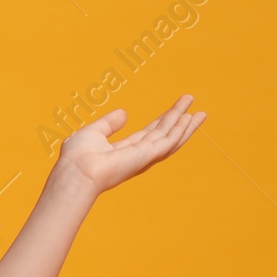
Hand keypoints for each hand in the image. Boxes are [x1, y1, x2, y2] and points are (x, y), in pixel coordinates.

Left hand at [52, 95, 205, 197]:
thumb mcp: (93, 133)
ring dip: (185, 124)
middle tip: (192, 104)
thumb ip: (109, 124)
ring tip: (199, 112)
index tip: (176, 110)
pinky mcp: (147, 156)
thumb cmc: (77, 157)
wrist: (76, 172)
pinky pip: (168, 140)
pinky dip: (180, 129)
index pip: (148, 134)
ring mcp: (143, 157)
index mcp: (123, 151)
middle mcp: (137, 156)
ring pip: (170, 138)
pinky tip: (189, 118)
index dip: (162, 121)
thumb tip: (124, 113)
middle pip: (163, 135)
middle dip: (179, 120)